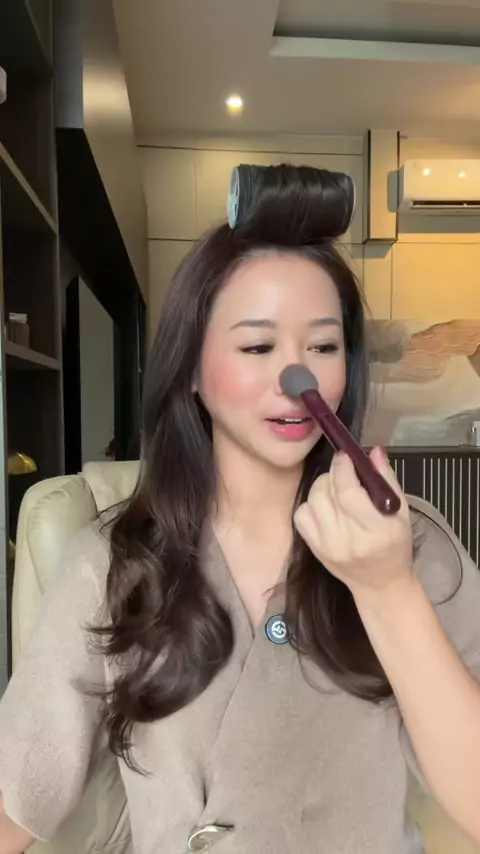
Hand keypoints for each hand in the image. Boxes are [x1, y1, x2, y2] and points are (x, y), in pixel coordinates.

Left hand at [294, 447, 413, 598]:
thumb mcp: (402, 513)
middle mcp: (349, 540)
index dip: (343, 469)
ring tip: (336, 490)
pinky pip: (301, 516)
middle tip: (344, 474)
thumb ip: (387, 479)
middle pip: (326, 494)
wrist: (381, 584)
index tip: (345, 456)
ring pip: (312, 501)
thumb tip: (373, 450)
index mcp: (377, 530)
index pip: (349, 493)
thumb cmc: (395, 545)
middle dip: (332, 475)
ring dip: (321, 487)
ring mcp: (328, 546)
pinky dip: (310, 505)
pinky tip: (325, 508)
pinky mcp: (315, 550)